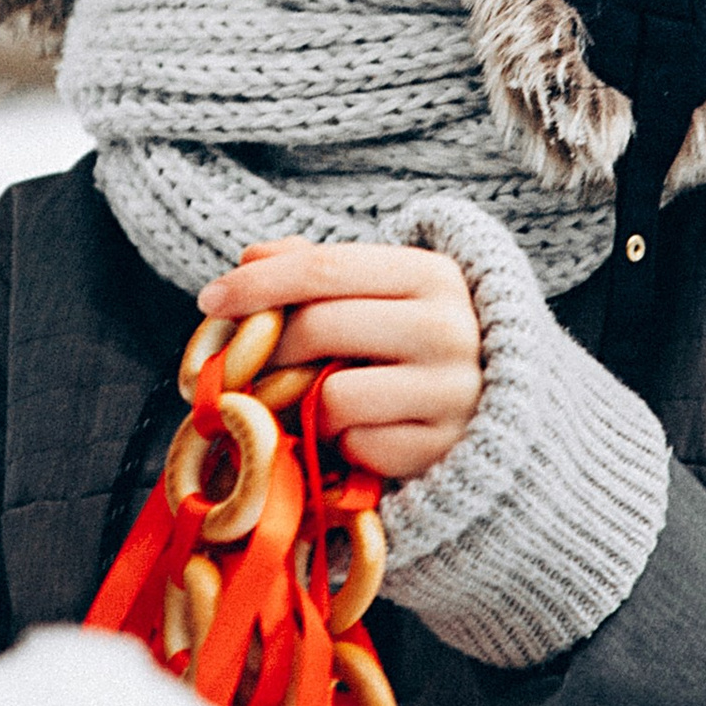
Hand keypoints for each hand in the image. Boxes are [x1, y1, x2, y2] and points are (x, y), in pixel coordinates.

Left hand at [195, 239, 480, 483]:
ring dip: (310, 403)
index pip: (325, 266)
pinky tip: (362, 432)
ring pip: (334, 395)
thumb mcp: (381, 293)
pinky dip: (344, 443)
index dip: (259, 283)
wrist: (495, 412)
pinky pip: (357, 446)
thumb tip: (250, 256)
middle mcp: (450, 328)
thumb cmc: (415, 344)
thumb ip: (317, 268)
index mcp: (431, 274)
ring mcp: (452, 392)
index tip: (210, 299)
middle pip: (320, 328)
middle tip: (253, 364)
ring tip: (325, 397)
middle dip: (270, 349)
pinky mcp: (443, 449)